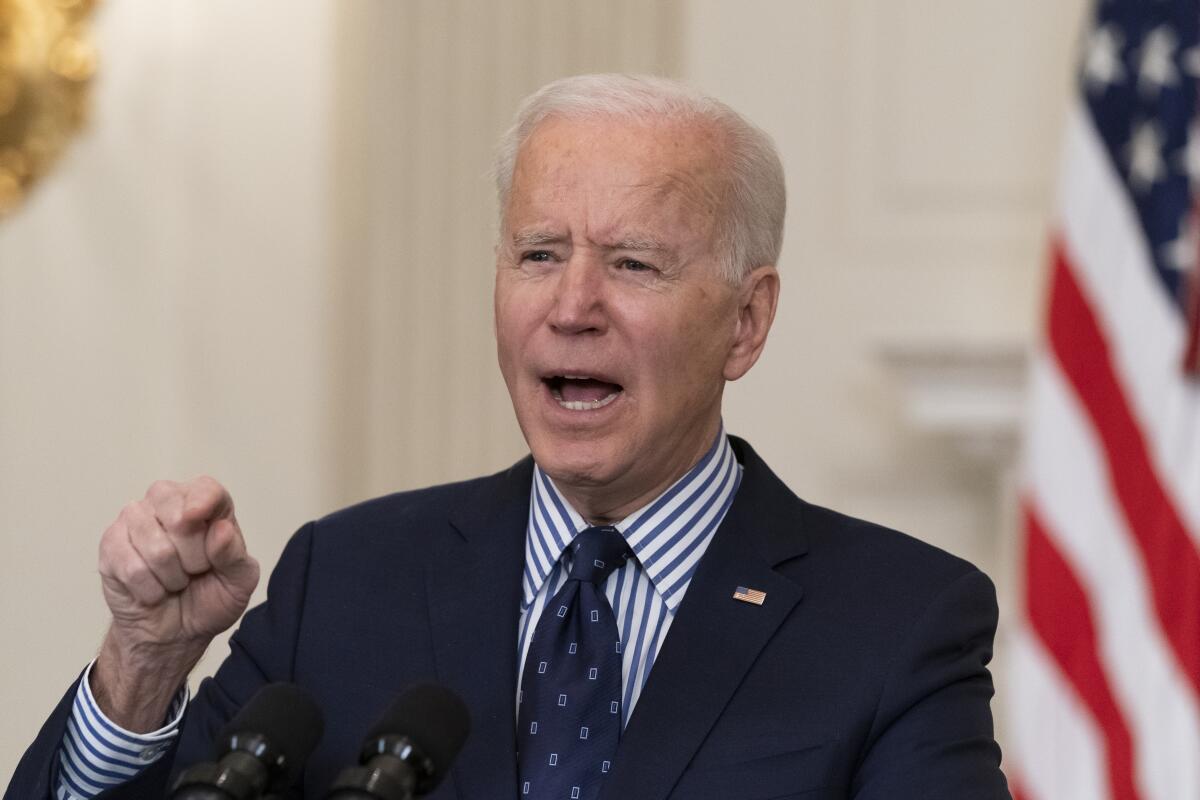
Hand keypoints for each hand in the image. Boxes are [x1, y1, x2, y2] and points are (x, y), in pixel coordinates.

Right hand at [92, 476, 259, 729]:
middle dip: (193, 559)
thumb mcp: (238, 583)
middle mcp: (171, 505)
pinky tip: (151, 592)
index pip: (208, 489)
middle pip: (181, 517)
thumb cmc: (208, 602)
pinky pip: (127, 562)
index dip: (207, 507)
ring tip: (173, 586)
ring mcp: (136, 522)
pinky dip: (144, 586)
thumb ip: (235, 554)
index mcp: (210, 507)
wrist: (168, 635)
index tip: (212, 535)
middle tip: (193, 577)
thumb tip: (221, 532)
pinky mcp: (111, 544)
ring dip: (168, 577)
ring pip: (153, 541)